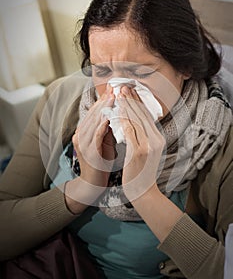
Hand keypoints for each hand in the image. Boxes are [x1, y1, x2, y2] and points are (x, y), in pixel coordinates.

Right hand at [72, 86, 114, 188]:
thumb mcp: (105, 143)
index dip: (104, 99)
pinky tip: (109, 116)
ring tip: (113, 97)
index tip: (114, 88)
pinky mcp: (88, 152)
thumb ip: (108, 129)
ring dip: (104, 108)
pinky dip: (102, 124)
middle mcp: (80, 135)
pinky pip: (95, 135)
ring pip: (93, 121)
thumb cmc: (101, 163)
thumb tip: (117, 113)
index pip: (94, 112)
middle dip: (105, 100)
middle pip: (93, 113)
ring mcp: (82, 143)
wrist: (93, 185)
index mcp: (84, 132)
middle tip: (115, 87)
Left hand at [118, 86, 165, 200]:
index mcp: (158, 138)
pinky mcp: (139, 151)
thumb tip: (135, 120)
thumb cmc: (142, 171)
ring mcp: (148, 145)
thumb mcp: (147, 151)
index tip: (130, 90)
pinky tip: (115, 111)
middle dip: (131, 99)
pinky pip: (129, 131)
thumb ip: (144, 136)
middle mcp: (156, 140)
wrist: (143, 191)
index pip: (147, 116)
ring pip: (135, 120)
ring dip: (125, 105)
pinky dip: (122, 119)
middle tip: (122, 86)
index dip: (137, 102)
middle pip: (142, 114)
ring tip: (118, 94)